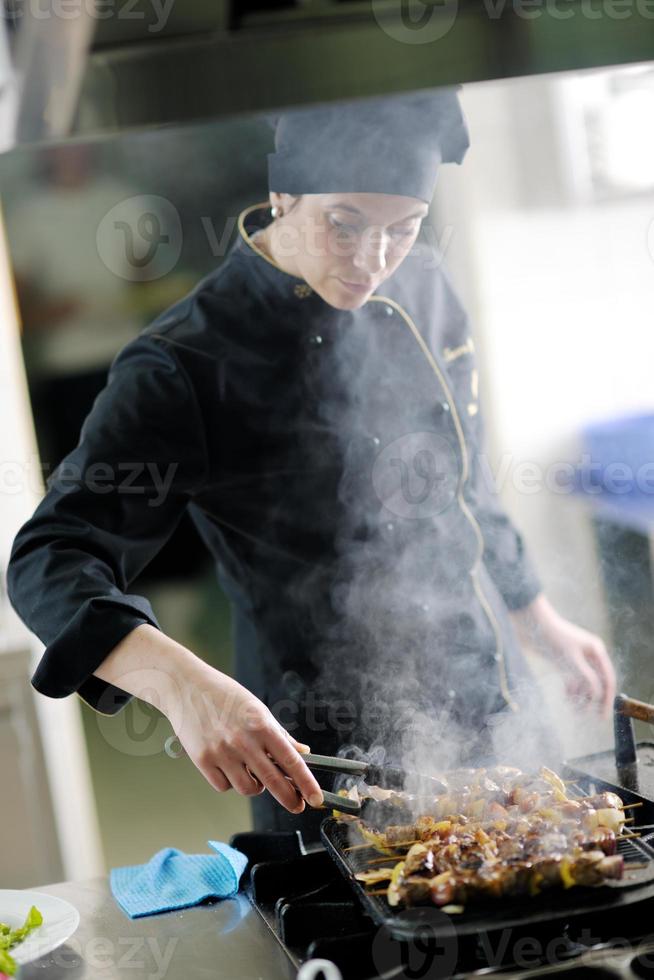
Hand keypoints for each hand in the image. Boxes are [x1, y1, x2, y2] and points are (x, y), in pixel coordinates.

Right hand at [94, 624, 323, 812]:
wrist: (186, 687)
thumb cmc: (224, 695)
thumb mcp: (257, 709)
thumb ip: (279, 734)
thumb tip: (302, 753)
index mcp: (261, 724)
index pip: (291, 760)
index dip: (307, 783)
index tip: (316, 799)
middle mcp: (243, 740)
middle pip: (273, 781)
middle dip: (289, 798)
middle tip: (297, 805)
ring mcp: (221, 752)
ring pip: (248, 789)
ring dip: (255, 786)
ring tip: (252, 772)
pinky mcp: (203, 761)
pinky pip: (224, 786)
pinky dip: (230, 782)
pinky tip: (229, 767)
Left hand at [510, 595, 615, 716]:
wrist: (530, 622)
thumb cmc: (552, 636)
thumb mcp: (571, 658)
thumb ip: (586, 677)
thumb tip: (597, 695)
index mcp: (596, 650)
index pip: (608, 679)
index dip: (607, 699)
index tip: (603, 716)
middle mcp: (589, 655)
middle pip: (597, 683)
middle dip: (592, 700)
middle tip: (586, 717)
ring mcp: (576, 658)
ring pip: (583, 683)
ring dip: (580, 696)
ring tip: (573, 709)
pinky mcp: (564, 661)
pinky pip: (572, 680)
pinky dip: (570, 689)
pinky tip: (566, 697)